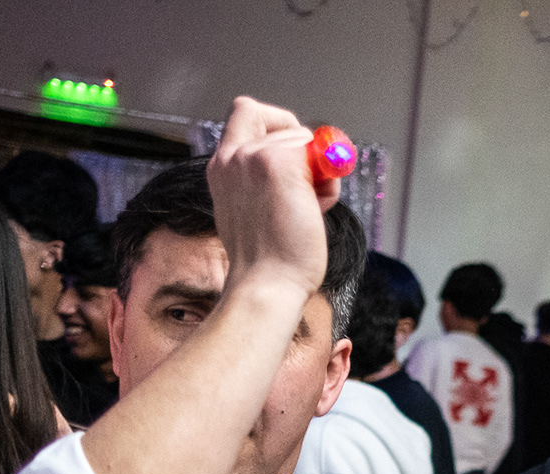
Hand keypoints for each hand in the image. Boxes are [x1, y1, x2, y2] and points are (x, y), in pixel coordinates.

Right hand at [206, 96, 334, 303]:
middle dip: (303, 145)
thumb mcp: (255, 210)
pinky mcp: (279, 164)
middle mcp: (232, 156)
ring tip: (309, 209)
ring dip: (318, 171)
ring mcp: (254, 157)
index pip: (245, 111)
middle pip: (281, 118)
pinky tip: (317, 209)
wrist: (266, 285)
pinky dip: (328, 181)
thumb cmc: (268, 260)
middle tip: (307, 182)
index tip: (291, 154)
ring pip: (304, 138)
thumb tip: (310, 164)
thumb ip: (268, 180)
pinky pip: (319, 154)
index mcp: (222, 168)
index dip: (276, 124)